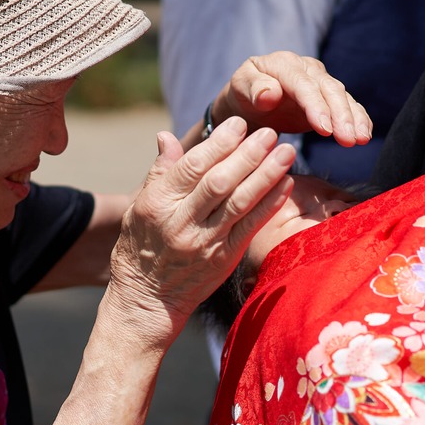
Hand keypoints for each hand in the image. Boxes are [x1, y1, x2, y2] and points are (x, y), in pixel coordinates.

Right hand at [108, 117, 295, 339]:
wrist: (147, 300)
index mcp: (158, 204)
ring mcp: (205, 243)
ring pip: (240, 203)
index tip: (240, 123)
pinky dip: (269, 205)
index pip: (192, 167)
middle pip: (220, 182)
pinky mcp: (224, 259)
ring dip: (267, 175)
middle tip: (271, 132)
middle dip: (248, 154)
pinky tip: (285, 184)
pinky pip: (251, 227)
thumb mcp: (138, 208)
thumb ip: (158, 172)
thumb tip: (165, 135)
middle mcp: (182, 223)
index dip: (219, 144)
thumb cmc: (140, 247)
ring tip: (287, 152)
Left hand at [214, 51, 372, 146]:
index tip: (325, 130)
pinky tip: (365, 133)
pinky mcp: (327, 97)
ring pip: (342, 97)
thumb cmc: (242, 95)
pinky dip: (358, 118)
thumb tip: (270, 93)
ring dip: (354, 119)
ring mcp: (320, 82)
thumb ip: (253, 88)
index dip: (316, 106)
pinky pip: (347, 105)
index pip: (304, 85)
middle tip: (349, 139)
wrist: (248, 100)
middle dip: (341, 115)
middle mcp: (306, 69)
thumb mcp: (239, 89)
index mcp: (284, 64)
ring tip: (360, 139)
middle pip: (329, 89)